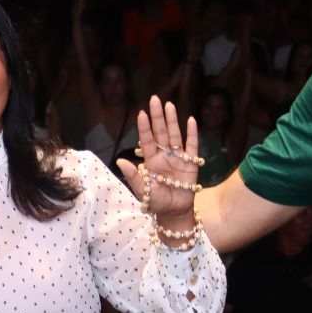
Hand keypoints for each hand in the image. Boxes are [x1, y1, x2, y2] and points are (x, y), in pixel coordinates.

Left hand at [117, 95, 199, 223]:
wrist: (174, 212)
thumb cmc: (156, 201)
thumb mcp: (142, 190)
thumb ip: (133, 175)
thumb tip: (119, 161)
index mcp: (151, 160)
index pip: (147, 140)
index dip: (144, 127)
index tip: (141, 113)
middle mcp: (164, 155)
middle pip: (160, 132)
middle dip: (157, 116)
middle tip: (155, 99)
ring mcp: (177, 158)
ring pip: (174, 135)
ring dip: (172, 121)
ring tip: (169, 105)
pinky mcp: (191, 164)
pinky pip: (192, 147)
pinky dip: (192, 134)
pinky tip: (190, 120)